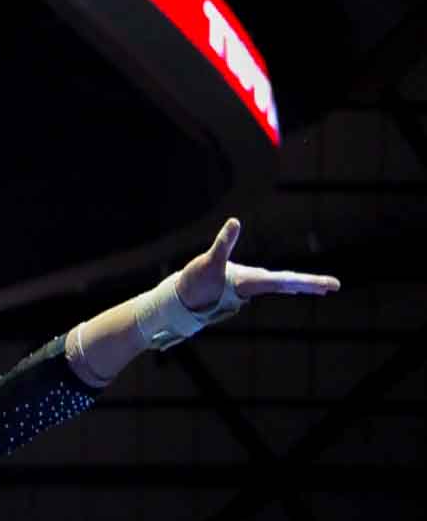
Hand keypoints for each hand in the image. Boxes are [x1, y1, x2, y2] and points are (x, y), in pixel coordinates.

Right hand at [176, 218, 340, 311]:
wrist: (184, 299)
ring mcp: (250, 286)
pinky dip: (288, 284)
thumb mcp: (209, 260)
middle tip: (335, 285)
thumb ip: (223, 242)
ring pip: (283, 286)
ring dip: (302, 286)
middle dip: (311, 284)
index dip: (306, 281)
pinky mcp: (245, 284)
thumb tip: (235, 221)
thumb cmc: (197, 281)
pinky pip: (273, 284)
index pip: (284, 281)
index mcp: (250, 282)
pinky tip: (295, 288)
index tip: (327, 285)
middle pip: (288, 284)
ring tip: (323, 287)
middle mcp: (254, 287)